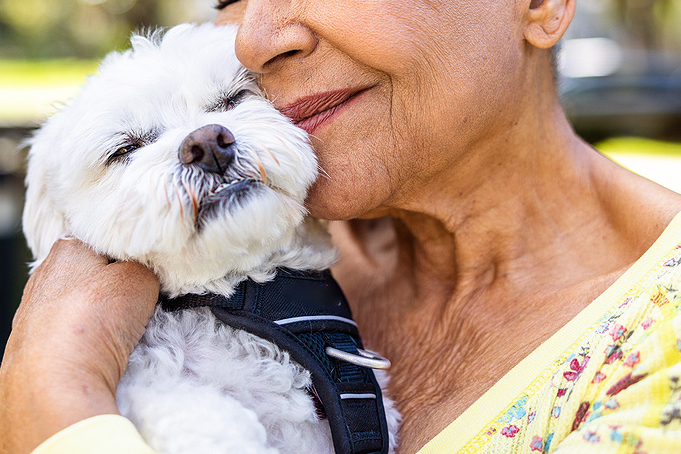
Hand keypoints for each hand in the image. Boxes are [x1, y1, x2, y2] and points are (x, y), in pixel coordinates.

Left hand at [0, 239, 158, 453]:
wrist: (53, 384)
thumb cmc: (93, 322)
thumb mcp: (140, 279)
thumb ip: (146, 267)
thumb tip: (146, 273)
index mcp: (68, 248)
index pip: (108, 240)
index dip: (134, 254)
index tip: (151, 271)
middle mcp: (44, 275)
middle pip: (95, 273)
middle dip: (117, 284)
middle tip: (141, 300)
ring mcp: (33, 311)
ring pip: (82, 303)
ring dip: (101, 313)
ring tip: (121, 330)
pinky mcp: (32, 345)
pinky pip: (71, 332)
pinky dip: (86, 337)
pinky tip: (98, 349)